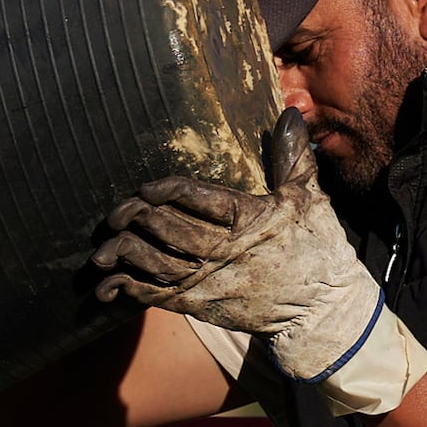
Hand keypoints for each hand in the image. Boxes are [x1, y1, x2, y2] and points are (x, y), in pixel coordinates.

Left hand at [92, 106, 423, 414]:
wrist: (322, 314)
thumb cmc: (318, 252)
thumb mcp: (310, 200)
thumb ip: (293, 156)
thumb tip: (289, 112)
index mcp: (248, 220)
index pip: (198, 198)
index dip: (166, 191)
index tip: (146, 188)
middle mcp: (224, 252)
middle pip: (167, 230)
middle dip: (134, 219)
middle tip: (117, 214)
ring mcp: (210, 281)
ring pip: (155, 264)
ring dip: (124, 255)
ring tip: (104, 249)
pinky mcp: (202, 306)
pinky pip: (155, 298)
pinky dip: (127, 291)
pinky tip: (107, 285)